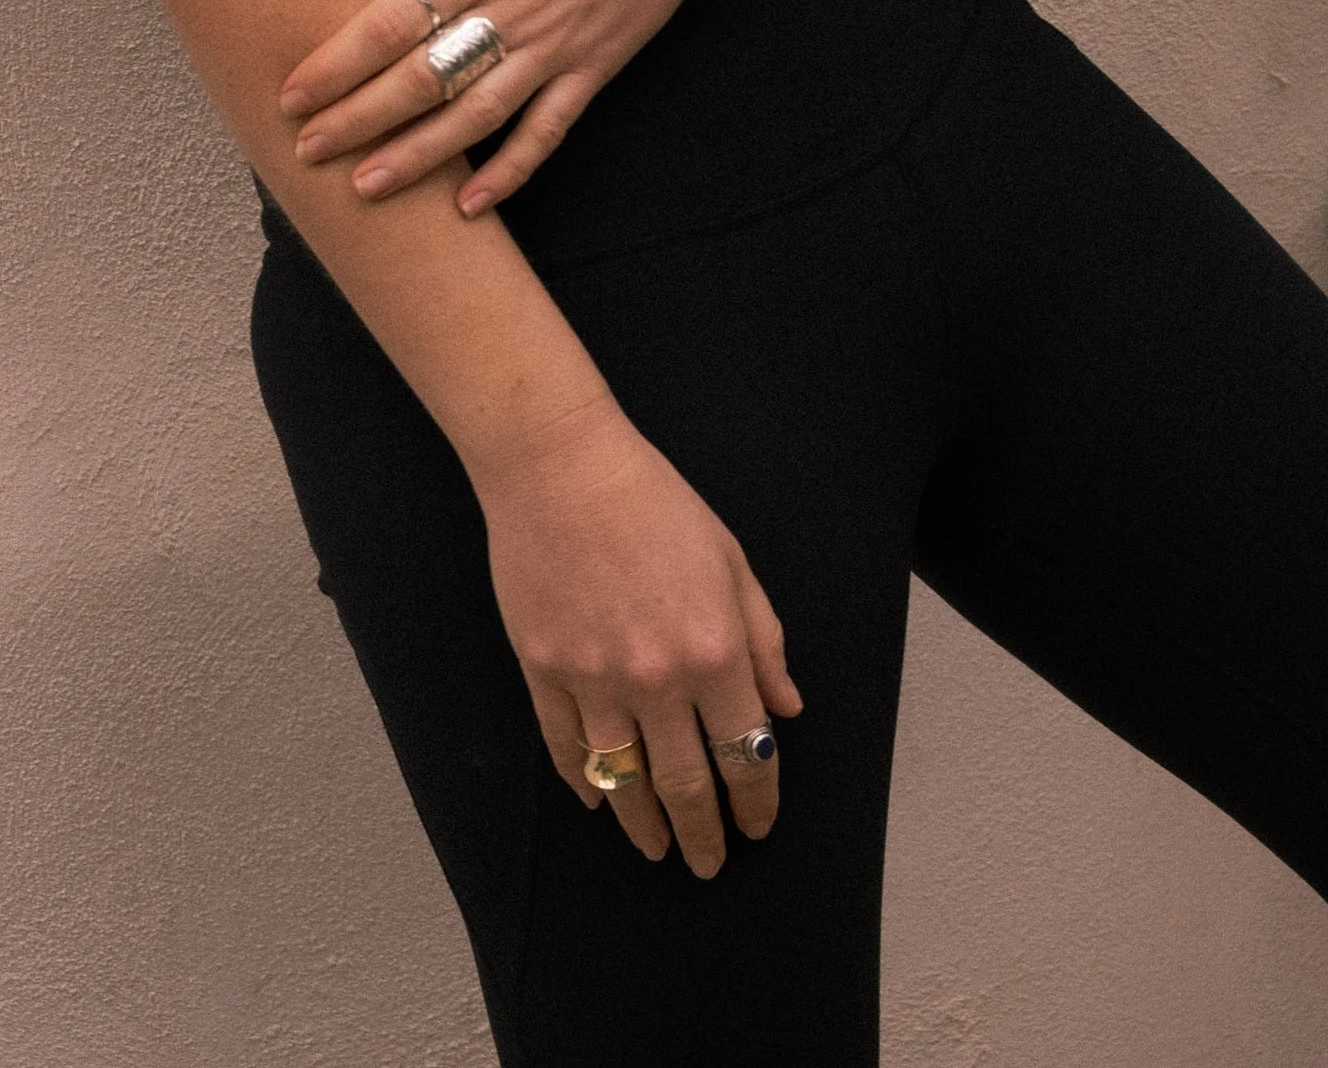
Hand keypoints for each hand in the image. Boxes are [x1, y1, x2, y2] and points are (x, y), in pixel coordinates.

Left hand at [277, 0, 715, 214]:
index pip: (389, 22)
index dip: (338, 63)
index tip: (292, 94)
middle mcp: (509, 12)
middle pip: (420, 78)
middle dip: (358, 119)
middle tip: (306, 151)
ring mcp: (553, 49)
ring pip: (474, 117)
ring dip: (417, 156)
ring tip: (366, 187)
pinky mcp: (591, 72)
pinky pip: (546, 132)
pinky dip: (509, 172)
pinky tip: (469, 206)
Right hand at [478, 401, 802, 875]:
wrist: (560, 464)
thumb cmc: (654, 501)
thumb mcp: (731, 561)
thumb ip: (764, 640)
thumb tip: (784, 709)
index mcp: (715, 650)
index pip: (747, 753)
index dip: (758, 801)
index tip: (758, 827)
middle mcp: (657, 678)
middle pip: (688, 784)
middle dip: (704, 835)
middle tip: (709, 864)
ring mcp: (594, 678)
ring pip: (625, 781)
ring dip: (645, 825)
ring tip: (656, 850)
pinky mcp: (543, 669)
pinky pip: (567, 747)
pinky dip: (584, 783)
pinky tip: (599, 801)